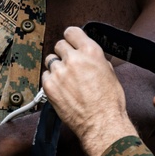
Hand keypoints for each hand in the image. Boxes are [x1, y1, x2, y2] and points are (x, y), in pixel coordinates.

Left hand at [41, 27, 137, 155]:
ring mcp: (59, 72)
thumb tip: (88, 56)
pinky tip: (61, 89)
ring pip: (50, 60)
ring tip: (66, 79)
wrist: (101, 123)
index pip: (72, 32)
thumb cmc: (109, 102)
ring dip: (57, 67)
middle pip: (59, 45)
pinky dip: (51, 80)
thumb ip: (95, 59)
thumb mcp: (109, 72)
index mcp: (90, 52)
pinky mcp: (50, 86)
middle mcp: (73, 59)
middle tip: (69, 64)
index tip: (70, 42)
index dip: (71, 37)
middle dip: (64, 53)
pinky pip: (45, 76)